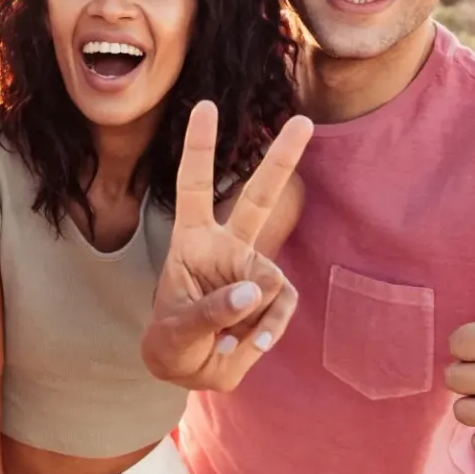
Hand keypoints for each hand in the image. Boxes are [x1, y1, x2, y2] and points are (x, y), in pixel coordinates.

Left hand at [141, 102, 313, 391]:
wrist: (188, 368)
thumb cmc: (173, 339)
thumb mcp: (178, 328)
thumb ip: (213, 309)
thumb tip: (257, 288)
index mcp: (191, 240)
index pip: (194, 186)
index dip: (201, 147)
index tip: (207, 106)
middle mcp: (225, 246)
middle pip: (257, 199)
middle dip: (281, 161)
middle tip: (301, 121)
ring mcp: (251, 270)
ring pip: (270, 278)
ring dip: (249, 318)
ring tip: (223, 340)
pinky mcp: (271, 295)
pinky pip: (280, 306)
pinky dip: (267, 330)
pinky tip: (251, 345)